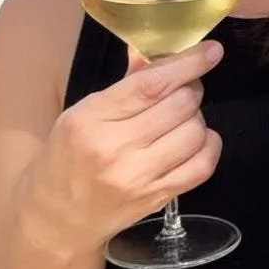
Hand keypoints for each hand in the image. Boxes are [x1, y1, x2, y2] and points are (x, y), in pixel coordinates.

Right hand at [20, 41, 223, 257]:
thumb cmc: (68, 158)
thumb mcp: (82, 114)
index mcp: (91, 120)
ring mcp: (138, 177)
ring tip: (180, 120)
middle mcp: (114, 149)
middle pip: (180, 105)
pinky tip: (196, 141)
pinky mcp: (157, 198)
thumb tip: (158, 52)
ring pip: (195, 132)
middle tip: (182, 92)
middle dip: (190, 90)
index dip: (188, 64)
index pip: (151, 85)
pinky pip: (203, 165)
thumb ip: (126, 83)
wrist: (57, 217)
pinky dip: (208, 146)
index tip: (210, 51)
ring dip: (197, 119)